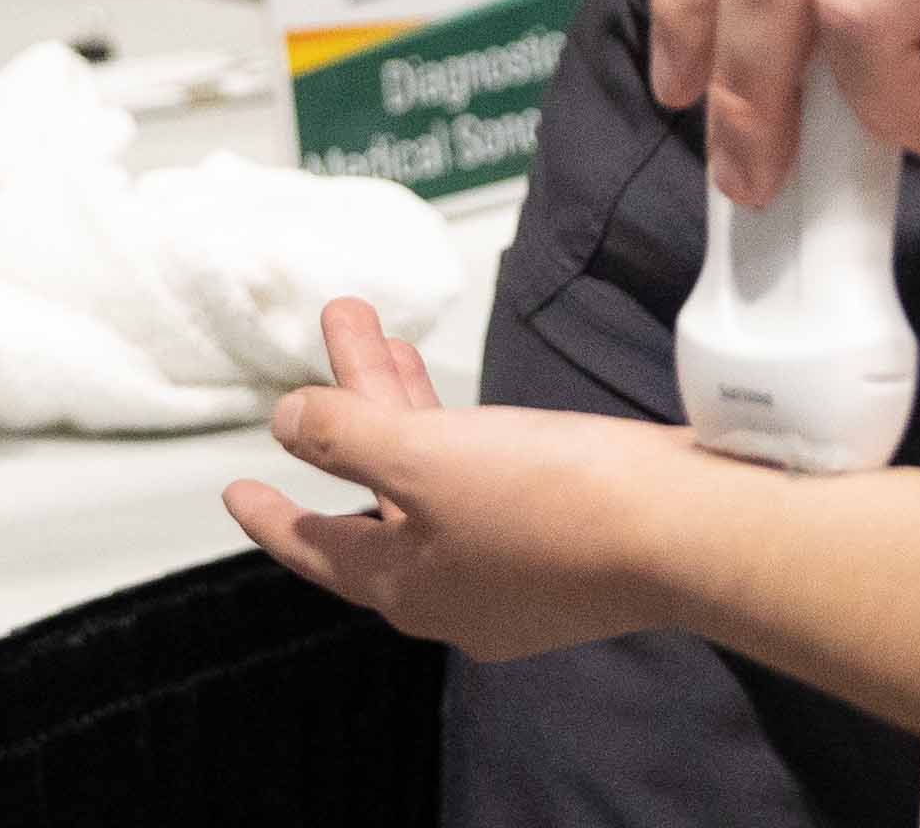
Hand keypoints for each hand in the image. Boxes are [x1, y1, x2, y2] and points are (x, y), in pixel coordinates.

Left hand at [227, 298, 707, 659]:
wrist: (683, 532)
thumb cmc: (553, 501)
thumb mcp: (424, 459)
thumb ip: (345, 436)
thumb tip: (285, 421)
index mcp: (407, 587)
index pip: (317, 548)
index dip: (272, 513)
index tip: (236, 488)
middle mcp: (454, 590)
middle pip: (376, 492)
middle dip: (349, 410)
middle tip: (338, 329)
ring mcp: (511, 570)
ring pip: (430, 478)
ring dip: (401, 403)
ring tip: (381, 330)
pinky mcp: (560, 542)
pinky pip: (478, 480)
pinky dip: (454, 429)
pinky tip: (456, 390)